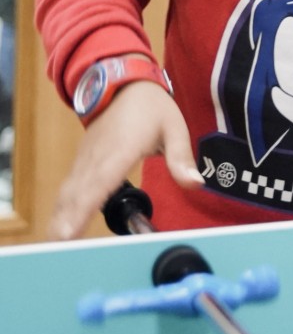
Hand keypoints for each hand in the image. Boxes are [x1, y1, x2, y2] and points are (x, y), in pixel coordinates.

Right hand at [47, 81, 202, 239]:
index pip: (101, 182)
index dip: (84, 207)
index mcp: (121, 149)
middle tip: (58, 248)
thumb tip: (196, 183)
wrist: (124, 84)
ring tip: (54, 245)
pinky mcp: (83, 161)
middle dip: (66, 221)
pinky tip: (58, 225)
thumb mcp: (175, 127)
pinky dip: (62, 206)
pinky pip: (70, 186)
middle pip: (79, 193)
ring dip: (60, 216)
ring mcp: (87, 159)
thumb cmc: (152, 107)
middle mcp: (98, 156)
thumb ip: (181, 157)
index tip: (70, 230)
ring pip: (70, 191)